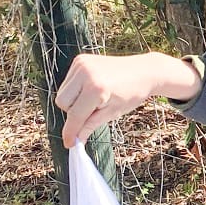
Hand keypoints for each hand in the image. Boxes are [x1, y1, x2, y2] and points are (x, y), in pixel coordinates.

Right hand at [54, 52, 199, 148]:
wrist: (143, 71)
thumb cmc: (131, 94)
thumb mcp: (112, 113)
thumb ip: (90, 126)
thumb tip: (75, 141)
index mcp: (96, 88)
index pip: (75, 115)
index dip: (71, 132)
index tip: (69, 144)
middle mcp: (85, 73)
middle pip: (62, 102)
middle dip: (72, 113)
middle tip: (90, 114)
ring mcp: (81, 64)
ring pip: (62, 92)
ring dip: (72, 102)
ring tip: (93, 100)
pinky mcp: (80, 60)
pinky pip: (67, 82)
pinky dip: (74, 90)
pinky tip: (90, 89)